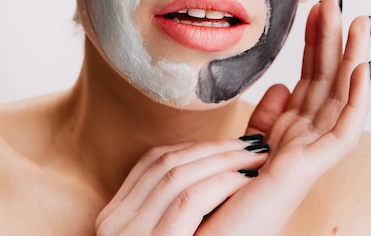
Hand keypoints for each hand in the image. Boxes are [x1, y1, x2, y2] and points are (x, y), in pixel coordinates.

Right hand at [95, 137, 268, 234]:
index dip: (194, 148)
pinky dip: (220, 183)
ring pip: (178, 175)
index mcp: (115, 216)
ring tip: (255, 157)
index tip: (227, 144)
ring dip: (223, 159)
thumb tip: (211, 166)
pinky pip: (188, 200)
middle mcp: (114, 224)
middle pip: (167, 163)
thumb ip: (170, 207)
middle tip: (252, 144)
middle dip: (214, 148)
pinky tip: (245, 180)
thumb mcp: (161, 234)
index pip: (153, 161)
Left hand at [200, 0, 370, 234]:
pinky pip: (342, 131)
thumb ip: (267, 115)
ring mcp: (310, 152)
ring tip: (361, 24)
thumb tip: (281, 84)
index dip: (314, 40)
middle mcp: (305, 137)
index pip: (309, 74)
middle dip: (335, 39)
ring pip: (341, 98)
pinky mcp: (308, 169)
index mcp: (290, 129)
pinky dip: (356, 100)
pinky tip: (362, 70)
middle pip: (326, 79)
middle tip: (339, 0)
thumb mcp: (248, 142)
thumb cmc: (226, 193)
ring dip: (354, 59)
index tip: (315, 6)